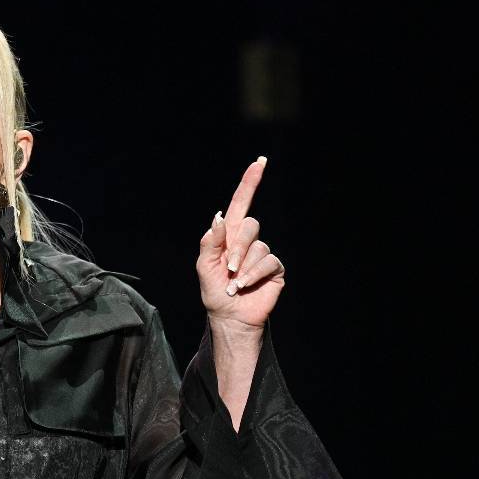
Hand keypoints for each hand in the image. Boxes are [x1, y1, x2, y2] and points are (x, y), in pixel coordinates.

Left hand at [197, 156, 285, 329]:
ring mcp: (262, 254)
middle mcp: (247, 241)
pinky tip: (245, 286)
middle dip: (237, 248)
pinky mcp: (274, 268)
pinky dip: (253, 274)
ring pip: (258, 246)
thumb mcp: (204, 266)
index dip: (249, 183)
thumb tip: (219, 217)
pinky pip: (268, 262)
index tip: (259, 162)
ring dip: (243, 267)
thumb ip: (211, 241)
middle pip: (250, 225)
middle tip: (228, 269)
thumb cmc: (214, 291)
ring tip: (235, 283)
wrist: (229, 316)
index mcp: (228, 235)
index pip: (240, 203)